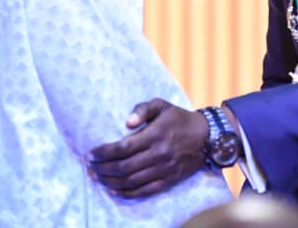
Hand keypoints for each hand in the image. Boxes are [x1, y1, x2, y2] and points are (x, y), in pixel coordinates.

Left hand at [87, 98, 209, 197]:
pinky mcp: (169, 180)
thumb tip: (126, 122)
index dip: (104, 152)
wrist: (206, 137)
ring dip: (111, 181)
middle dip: (103, 168)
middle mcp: (159, 154)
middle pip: (124, 166)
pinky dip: (127, 193)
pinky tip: (114, 190)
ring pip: (132, 180)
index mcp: (155, 134)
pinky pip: (145, 190)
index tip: (91, 154)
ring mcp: (164, 169)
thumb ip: (142, 109)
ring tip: (98, 178)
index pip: (123, 147)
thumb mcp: (162, 105)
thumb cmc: (179, 118)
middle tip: (90, 167)